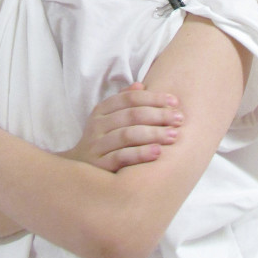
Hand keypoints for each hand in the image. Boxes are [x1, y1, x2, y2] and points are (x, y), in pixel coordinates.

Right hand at [65, 83, 183, 172]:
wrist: (77, 173)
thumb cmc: (101, 142)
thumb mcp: (107, 119)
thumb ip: (123, 102)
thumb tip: (141, 85)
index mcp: (102, 110)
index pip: (130, 98)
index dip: (154, 98)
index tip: (175, 102)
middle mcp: (98, 125)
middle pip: (132, 115)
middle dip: (159, 115)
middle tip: (180, 119)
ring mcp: (97, 145)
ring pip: (128, 135)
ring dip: (154, 134)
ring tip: (174, 135)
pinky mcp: (99, 165)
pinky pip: (122, 157)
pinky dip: (141, 153)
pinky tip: (158, 152)